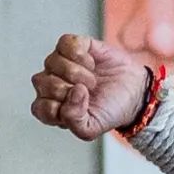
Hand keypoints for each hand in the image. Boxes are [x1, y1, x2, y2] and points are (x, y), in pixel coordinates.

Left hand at [30, 34, 149, 141]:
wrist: (133, 93)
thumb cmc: (109, 110)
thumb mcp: (91, 129)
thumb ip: (74, 122)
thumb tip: (72, 92)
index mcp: (52, 108)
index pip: (40, 107)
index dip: (60, 107)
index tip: (81, 108)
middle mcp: (51, 84)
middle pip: (42, 83)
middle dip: (68, 89)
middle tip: (87, 93)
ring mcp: (60, 64)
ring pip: (52, 62)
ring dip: (77, 73)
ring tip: (92, 80)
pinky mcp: (74, 46)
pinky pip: (65, 44)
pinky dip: (81, 55)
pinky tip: (91, 64)